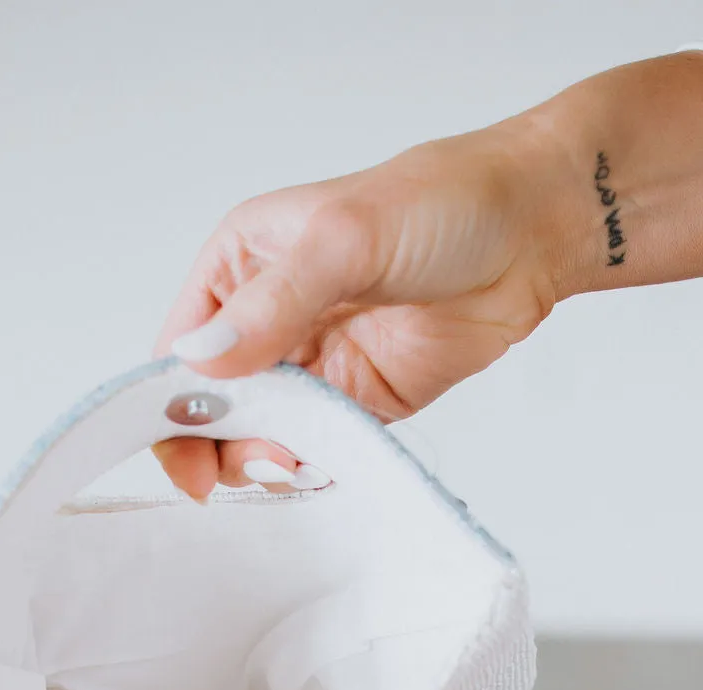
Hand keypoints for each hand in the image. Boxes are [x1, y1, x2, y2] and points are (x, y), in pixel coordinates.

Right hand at [153, 120, 565, 499]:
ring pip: (258, 433)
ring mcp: (312, 364)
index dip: (168, 404)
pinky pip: (315, 446)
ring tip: (291, 464)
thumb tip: (202, 361)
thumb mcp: (345, 239)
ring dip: (262, 460)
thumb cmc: (441, 204)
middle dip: (217, 444)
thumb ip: (274, 303)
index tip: (182, 452)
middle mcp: (266, 317)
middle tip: (246, 469)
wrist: (534, 233)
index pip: (179, 348)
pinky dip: (308, 467)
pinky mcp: (356, 401)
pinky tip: (316, 471)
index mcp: (240, 265)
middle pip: (211, 403)